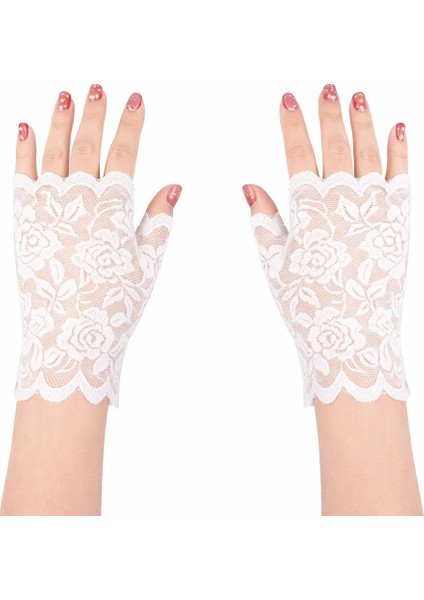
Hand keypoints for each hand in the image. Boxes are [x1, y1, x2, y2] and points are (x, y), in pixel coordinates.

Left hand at [14, 86, 181, 406]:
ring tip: (65, 97)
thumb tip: (174, 185)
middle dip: (94, 113)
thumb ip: (159, 221)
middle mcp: (78, 200)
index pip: (124, 154)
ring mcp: (47, 208)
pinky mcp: (24, 221)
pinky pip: (21, 175)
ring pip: (54, 153)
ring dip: (60, 122)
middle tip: (96, 88)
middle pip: (86, 145)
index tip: (134, 100)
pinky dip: (24, 150)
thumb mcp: (147, 264)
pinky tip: (27, 129)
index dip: (130, 124)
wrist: (68, 337)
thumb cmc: (113, 306)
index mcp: (113, 209)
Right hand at [244, 86, 408, 406]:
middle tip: (327, 88)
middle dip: (329, 114)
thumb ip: (264, 222)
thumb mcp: (275, 265)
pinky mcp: (398, 221)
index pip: (298, 155)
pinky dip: (399, 150)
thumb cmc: (308, 306)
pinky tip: (398, 128)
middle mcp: (343, 201)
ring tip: (357, 96)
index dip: (292, 125)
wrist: (353, 338)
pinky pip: (401, 175)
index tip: (288, 99)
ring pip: (369, 153)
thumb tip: (249, 185)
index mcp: (308, 210)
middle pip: (336, 146)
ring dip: (363, 122)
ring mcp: (374, 208)